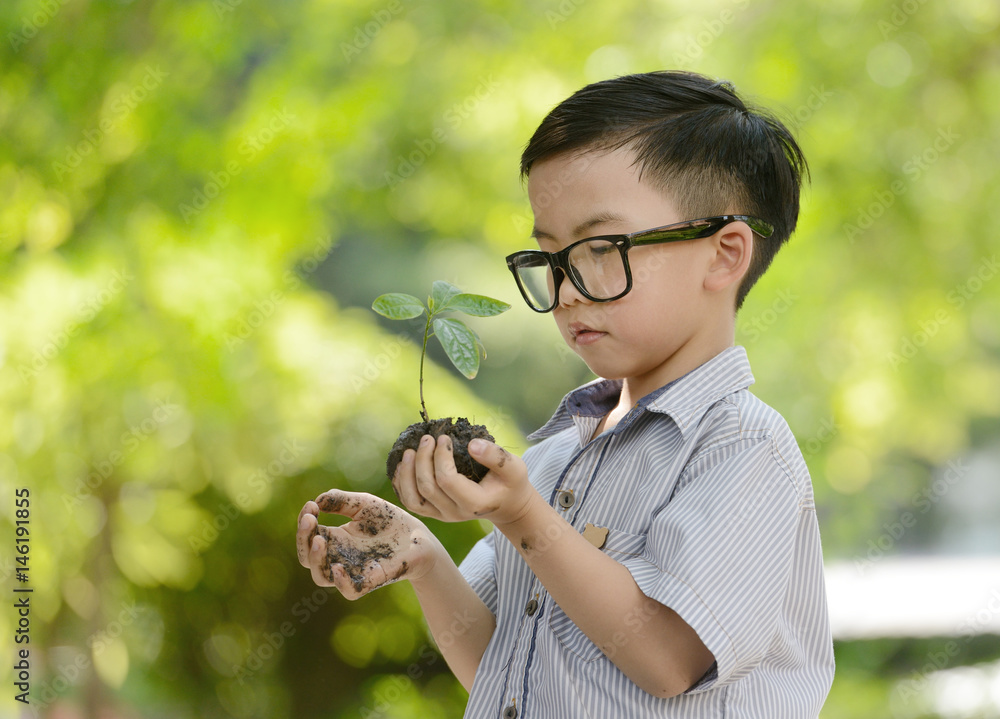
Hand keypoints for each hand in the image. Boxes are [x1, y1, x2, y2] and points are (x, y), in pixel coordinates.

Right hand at [296, 489, 438, 598]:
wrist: (418, 537)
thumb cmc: (389, 520)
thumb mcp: (364, 504)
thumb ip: (341, 500)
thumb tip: (317, 500)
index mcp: (335, 538)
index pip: (309, 535)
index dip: (304, 521)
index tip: (311, 506)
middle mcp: (339, 556)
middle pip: (308, 557)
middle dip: (303, 539)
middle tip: (310, 519)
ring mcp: (353, 571)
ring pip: (321, 577)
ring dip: (315, 559)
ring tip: (319, 540)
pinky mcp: (371, 581)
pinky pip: (349, 591)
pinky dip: (340, 582)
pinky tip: (337, 567)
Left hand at [392, 434, 535, 526]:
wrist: (506, 504)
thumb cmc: (510, 483)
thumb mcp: (514, 467)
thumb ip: (496, 456)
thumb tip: (472, 445)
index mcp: (474, 503)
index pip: (447, 480)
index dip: (441, 456)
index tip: (444, 437)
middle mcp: (455, 513)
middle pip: (427, 488)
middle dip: (422, 460)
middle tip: (426, 438)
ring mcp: (443, 515)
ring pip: (413, 499)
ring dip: (407, 474)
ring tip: (409, 452)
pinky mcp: (435, 512)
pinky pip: (411, 502)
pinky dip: (402, 485)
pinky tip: (403, 466)